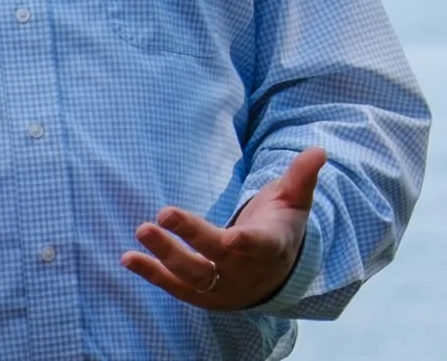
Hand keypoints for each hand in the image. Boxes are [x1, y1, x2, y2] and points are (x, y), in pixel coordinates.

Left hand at [123, 146, 324, 309]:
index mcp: (271, 246)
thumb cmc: (281, 228)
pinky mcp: (201, 295)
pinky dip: (151, 273)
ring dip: (164, 255)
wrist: (272, 276)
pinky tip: (128, 258)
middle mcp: (244, 271)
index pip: (260, 246)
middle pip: (215, 258)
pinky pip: (173, 286)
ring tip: (142, 230)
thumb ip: (301, 177)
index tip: (233, 238)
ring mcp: (221, 287)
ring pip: (191, 275)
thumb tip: (318, 150)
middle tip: (163, 213)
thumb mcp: (295, 202)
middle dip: (190, 237)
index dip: (247, 244)